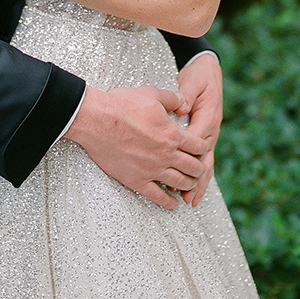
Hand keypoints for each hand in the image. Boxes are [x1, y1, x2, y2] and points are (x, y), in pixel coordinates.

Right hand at [64, 85, 206, 210]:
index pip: (197, 145)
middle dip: (198, 168)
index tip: (202, 148)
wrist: (97, 120)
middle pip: (192, 167)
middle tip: (199, 169)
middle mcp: (166, 155)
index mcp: (172, 134)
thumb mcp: (151, 94)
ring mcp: (152, 170)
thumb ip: (172, 99)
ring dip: (188, 184)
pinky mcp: (136, 180)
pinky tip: (174, 204)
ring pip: (179, 183)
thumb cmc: (122, 105)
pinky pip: (157, 196)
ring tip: (190, 184)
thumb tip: (184, 102)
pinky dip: (169, 202)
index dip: (202, 147)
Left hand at [175, 53, 222, 205]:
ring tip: (189, 201)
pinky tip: (190, 189)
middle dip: (195, 179)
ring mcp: (209, 136)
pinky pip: (201, 160)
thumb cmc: (199, 76)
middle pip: (203, 159)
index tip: (175, 170)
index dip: (187, 157)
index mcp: (208, 117)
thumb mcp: (193, 80)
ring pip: (204, 164)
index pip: (197, 141)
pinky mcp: (204, 137)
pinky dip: (197, 176)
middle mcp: (211, 130)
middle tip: (186, 196)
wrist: (207, 70)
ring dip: (197, 183)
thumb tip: (181, 106)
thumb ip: (186, 93)